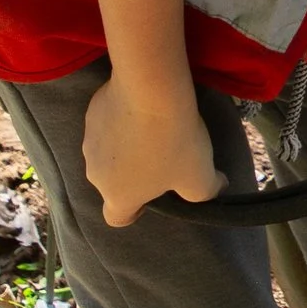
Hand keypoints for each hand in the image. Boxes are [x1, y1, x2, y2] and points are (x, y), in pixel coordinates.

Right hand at [84, 69, 220, 228]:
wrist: (151, 89)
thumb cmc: (174, 141)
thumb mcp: (200, 176)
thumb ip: (207, 191)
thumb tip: (217, 187)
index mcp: (118, 196)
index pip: (116, 218)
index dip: (133, 212)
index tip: (152, 195)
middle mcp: (95, 174)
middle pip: (113, 182)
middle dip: (134, 173)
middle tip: (162, 154)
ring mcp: (89, 141)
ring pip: (108, 152)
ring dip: (125, 145)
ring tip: (153, 126)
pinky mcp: (91, 112)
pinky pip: (105, 123)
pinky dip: (120, 120)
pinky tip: (142, 106)